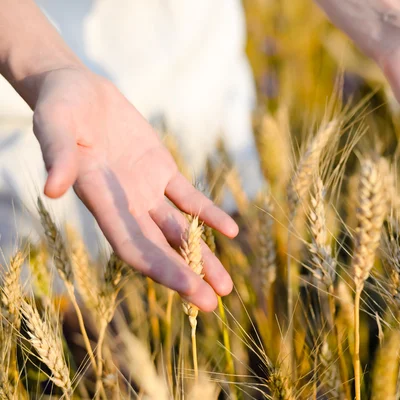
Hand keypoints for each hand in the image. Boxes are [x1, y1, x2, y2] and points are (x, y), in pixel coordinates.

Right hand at [33, 67, 237, 310]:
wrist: (77, 89)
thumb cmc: (59, 107)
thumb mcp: (54, 126)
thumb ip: (58, 156)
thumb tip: (53, 190)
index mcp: (100, 201)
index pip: (134, 246)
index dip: (162, 269)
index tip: (190, 290)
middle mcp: (125, 204)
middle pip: (160, 249)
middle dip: (187, 275)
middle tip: (214, 305)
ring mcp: (145, 189)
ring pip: (179, 230)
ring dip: (202, 256)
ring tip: (226, 285)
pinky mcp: (160, 170)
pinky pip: (188, 197)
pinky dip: (208, 213)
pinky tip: (232, 231)